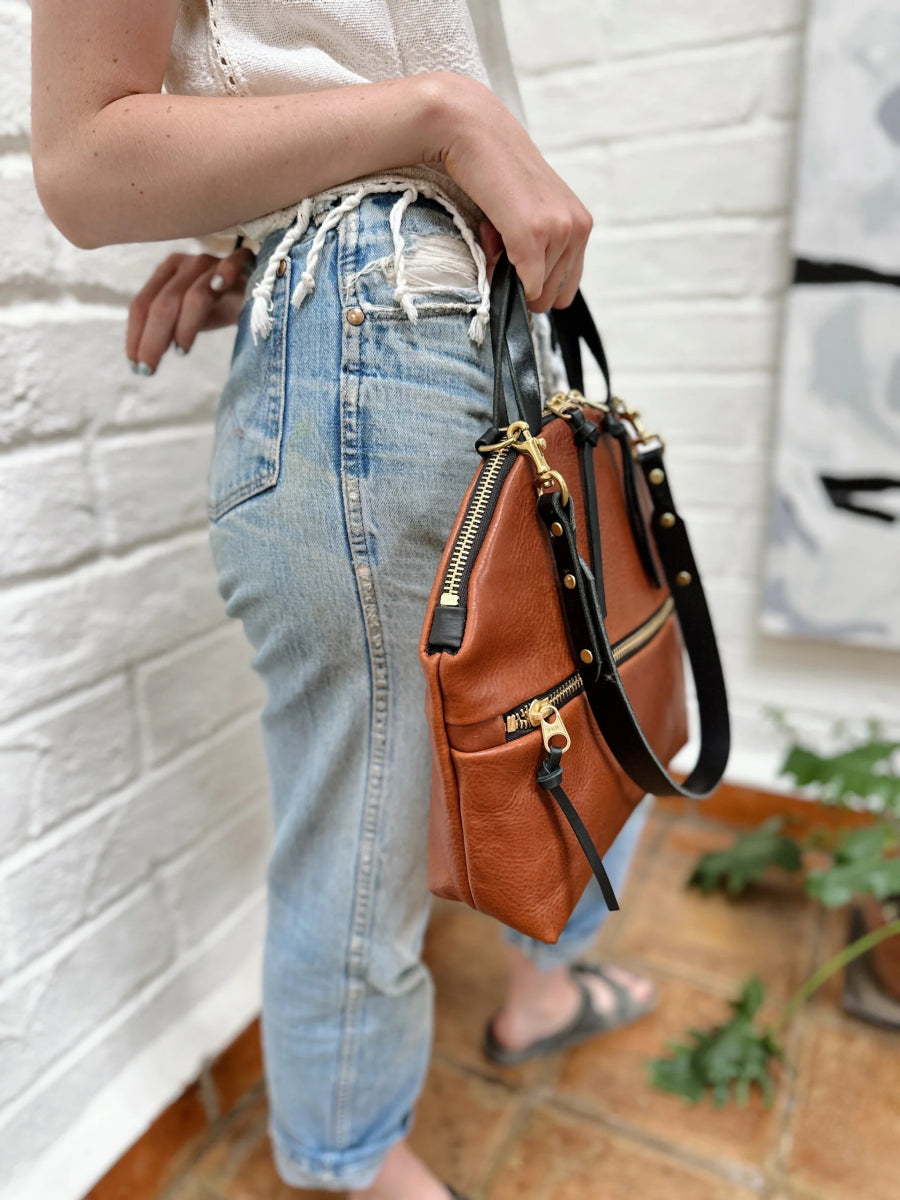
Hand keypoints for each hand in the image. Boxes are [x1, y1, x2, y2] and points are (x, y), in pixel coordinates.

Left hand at [125, 244, 255, 372]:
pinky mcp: (240, 262)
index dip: (135, 336)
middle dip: (152, 340)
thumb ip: (167, 331)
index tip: (136, 367)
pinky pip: (230, 268)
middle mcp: (185, 265)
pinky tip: (218, 291)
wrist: (258, 293)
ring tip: (181, 351)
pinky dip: (223, 278)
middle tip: (149, 370)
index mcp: (165, 275)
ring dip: (184, 327)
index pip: (141, 305)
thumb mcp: (187, 319)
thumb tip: (142, 362)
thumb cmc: (219, 307)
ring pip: (194, 295)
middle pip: (162, 304)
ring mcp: (213, 262)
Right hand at [432, 76, 591, 312]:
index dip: (534, 284)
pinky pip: (526, 284)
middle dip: (520, 279)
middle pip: (551, 297)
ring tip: (493, 226)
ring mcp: (559, 230)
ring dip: (505, 270)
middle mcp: (577, 228)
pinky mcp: (534, 233)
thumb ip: (539, 250)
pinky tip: (489, 232)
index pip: (566, 289)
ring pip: (535, 292)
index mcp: (580, 225)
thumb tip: (528, 295)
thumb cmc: (496, 173)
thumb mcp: (529, 212)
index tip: (512, 252)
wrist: (475, 131)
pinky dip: (502, 275)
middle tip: (500, 238)